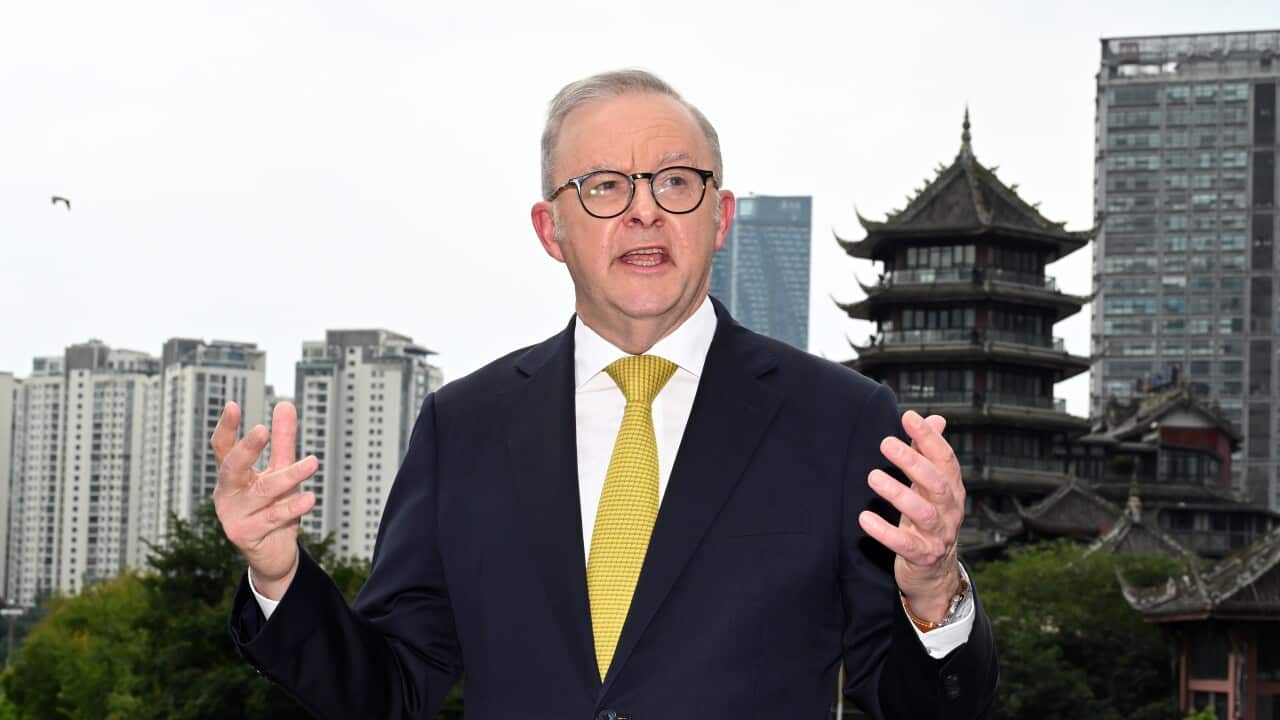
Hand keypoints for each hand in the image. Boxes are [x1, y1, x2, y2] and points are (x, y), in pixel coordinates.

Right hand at [210, 401, 318, 599]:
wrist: (273, 553)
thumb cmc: (273, 506)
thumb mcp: (279, 470)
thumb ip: (282, 441)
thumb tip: (286, 404)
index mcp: (232, 475)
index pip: (223, 448)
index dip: (226, 428)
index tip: (232, 406)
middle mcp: (228, 493)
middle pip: (232, 467)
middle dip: (247, 449)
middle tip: (262, 430)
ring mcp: (233, 515)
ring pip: (262, 492)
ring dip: (289, 477)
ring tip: (313, 463)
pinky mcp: (245, 535)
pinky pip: (273, 517)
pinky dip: (292, 507)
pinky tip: (309, 498)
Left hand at [857, 410, 964, 622]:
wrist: (936, 572)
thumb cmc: (929, 519)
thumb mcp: (930, 486)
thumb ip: (929, 453)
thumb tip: (937, 419)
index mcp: (952, 489)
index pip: (945, 458)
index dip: (929, 437)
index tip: (908, 417)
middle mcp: (950, 510)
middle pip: (937, 483)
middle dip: (913, 462)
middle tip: (886, 444)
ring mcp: (938, 534)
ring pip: (922, 512)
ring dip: (898, 493)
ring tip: (873, 477)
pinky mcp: (922, 555)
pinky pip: (904, 544)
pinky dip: (884, 532)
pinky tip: (865, 518)